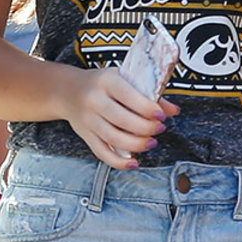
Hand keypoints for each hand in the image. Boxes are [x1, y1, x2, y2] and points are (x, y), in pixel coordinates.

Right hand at [60, 66, 177, 169]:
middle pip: (122, 120)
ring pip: (113, 138)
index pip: (128, 96)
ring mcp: (88, 119)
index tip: (162, 116)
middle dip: (145, 128)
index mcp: (107, 81)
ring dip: (136, 145)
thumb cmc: (103, 84)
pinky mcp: (85, 135)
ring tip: (151, 142)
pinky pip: (101, 152)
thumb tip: (174, 110)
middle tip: (160, 129)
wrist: (68, 90)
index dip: (147, 109)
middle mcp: (94, 100)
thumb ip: (149, 93)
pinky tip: (134, 163)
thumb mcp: (124, 79)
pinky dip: (118, 162)